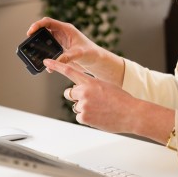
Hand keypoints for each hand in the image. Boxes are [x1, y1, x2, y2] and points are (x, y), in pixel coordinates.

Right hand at [27, 17, 124, 84]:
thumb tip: (52, 64)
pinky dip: (43, 51)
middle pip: (44, 28)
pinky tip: (41, 58)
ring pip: (45, 38)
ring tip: (32, 49)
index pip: (48, 22)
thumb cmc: (91, 52)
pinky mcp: (60, 47)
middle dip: (35, 33)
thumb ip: (66, 57)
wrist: (96, 59)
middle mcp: (62, 32)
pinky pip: (48, 46)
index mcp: (66, 28)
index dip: (38, 25)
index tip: (30, 32)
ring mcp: (60, 39)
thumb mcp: (78, 54)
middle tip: (28, 41)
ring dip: (38, 43)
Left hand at [45, 58, 175, 143]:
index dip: (56, 65)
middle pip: (69, 93)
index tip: (46, 61)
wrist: (131, 113)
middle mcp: (83, 92)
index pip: (69, 70)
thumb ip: (90, 86)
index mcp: (89, 81)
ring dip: (85, 108)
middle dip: (76, 96)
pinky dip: (87, 117)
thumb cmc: (121, 99)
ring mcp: (83, 105)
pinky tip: (99, 116)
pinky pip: (80, 117)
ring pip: (76, 106)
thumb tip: (79, 91)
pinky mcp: (83, 118)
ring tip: (100, 109)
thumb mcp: (105, 86)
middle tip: (90, 99)